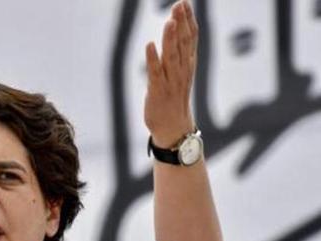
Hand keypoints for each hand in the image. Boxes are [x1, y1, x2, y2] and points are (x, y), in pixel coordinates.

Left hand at [144, 0, 197, 147]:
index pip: (191, 39)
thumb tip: (176, 32)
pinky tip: (150, 45)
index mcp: (188, 66)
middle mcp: (182, 72)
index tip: (185, 3)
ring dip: (170, 39)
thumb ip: (178, 54)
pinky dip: (153, 59)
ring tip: (169, 21)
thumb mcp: (180, 74)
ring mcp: (170, 82)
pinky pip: (155, 74)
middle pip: (183, 44)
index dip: (188, 20)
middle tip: (179, 4)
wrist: (173, 129)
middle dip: (181, 23)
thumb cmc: (174, 100)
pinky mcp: (157, 92)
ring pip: (171, 57)